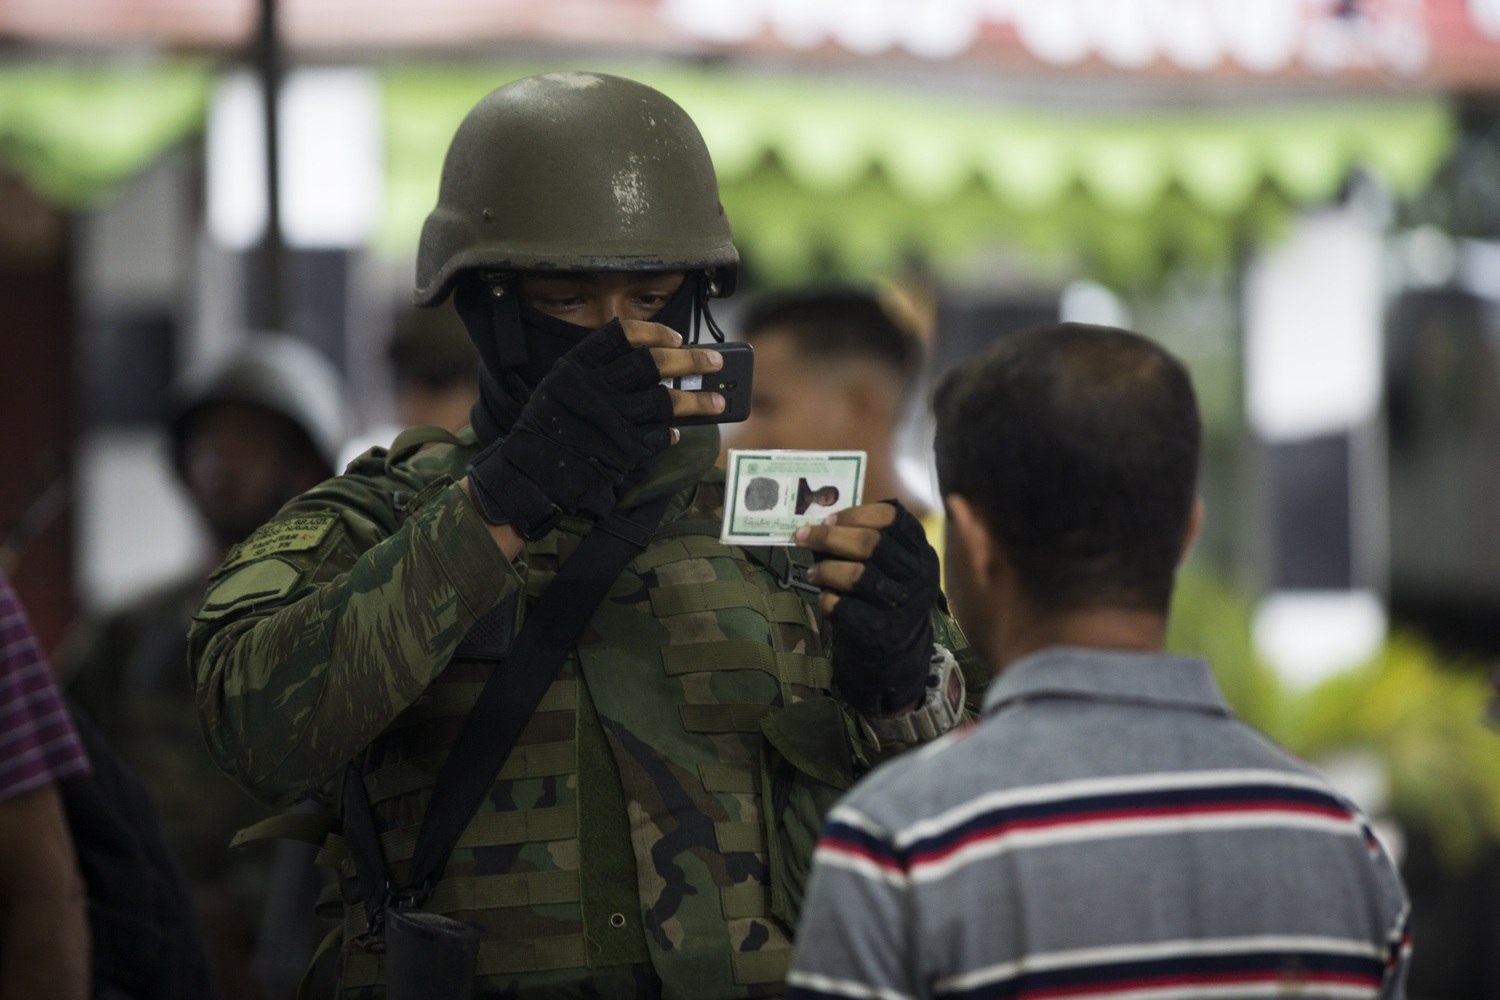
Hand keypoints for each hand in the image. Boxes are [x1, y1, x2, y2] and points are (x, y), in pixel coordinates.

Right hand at [465, 320, 724, 536]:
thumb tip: (654, 363)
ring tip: (718, 401)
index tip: (676, 336)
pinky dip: (672, 433)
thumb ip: (598, 373)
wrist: (529, 474)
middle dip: (690, 360)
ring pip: (665, 401)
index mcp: (577, 366)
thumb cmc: (549, 427)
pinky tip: (679, 432)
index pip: (621, 335)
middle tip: (715, 361)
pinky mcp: (622, 450)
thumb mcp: (562, 386)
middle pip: (652, 364)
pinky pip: (658, 436)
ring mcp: (610, 419)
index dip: (653, 333)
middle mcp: (595, 388)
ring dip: (697, 400)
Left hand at [795, 501, 938, 714]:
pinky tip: (825, 597)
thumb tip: (817, 525)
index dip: (855, 514)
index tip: (828, 519)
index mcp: (920, 550)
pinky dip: (827, 599)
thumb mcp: (888, 563)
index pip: (892, 518)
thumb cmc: (883, 592)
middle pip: (872, 544)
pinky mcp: (882, 632)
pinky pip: (844, 607)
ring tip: (812, 573)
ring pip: (857, 575)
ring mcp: (903, 605)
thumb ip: (862, 540)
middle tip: (802, 536)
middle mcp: (918, 575)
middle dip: (830, 536)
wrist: (896, 649)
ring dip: (826, 569)